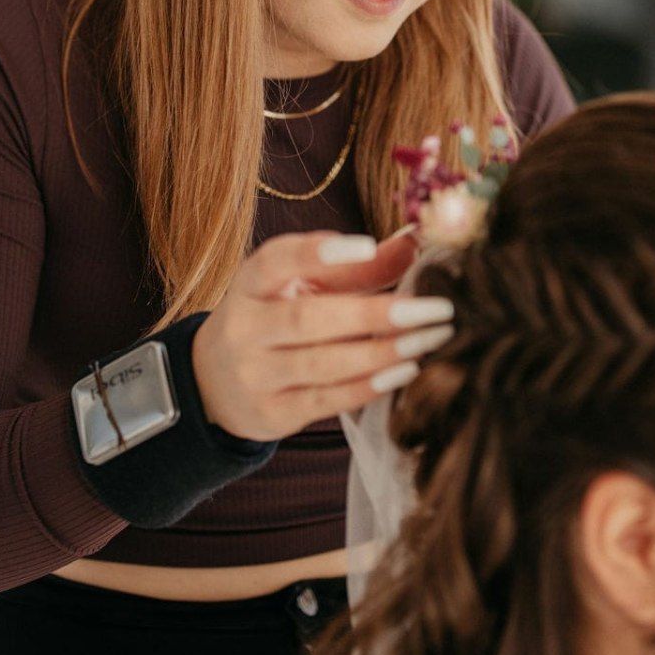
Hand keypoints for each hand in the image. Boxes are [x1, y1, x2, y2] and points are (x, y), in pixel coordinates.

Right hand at [191, 229, 453, 440]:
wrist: (217, 380)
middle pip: (308, 318)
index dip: (318, 253)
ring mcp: (254, 374)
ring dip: (383, 351)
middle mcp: (245, 327)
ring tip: (431, 338)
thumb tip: (415, 242)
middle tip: (436, 308)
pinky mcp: (271, 413)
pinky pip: (325, 400)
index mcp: (251, 282)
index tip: (368, 245)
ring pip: (322, 363)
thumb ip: (358, 266)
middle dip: (376, 313)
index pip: (277, 261)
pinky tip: (405, 370)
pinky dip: (368, 386)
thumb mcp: (304, 285)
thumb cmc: (278, 316)